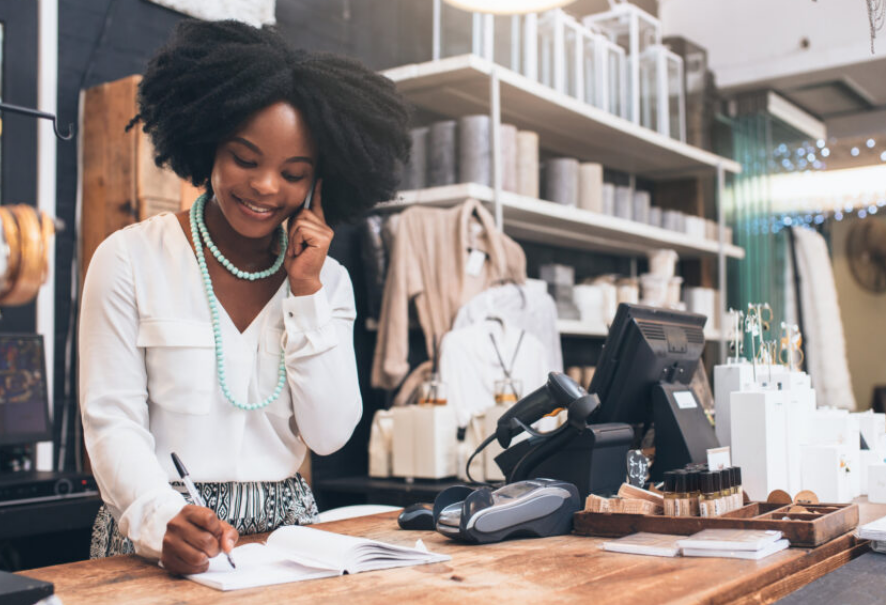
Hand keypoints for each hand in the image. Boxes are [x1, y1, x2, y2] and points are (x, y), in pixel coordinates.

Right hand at [161, 505, 238, 574]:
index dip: (217, 529)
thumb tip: (227, 548)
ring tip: (205, 554)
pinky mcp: (166, 559)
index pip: (209, 519)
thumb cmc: (202, 530)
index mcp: (188, 512)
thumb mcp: (217, 525)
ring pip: (198, 557)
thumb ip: (228, 533)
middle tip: (213, 547)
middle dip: (215, 548)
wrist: (179, 537)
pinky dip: (199, 568)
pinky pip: (190, 569)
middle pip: (206, 541)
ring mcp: (169, 542)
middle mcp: (175, 525)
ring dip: (207, 559)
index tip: (216, 533)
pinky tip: (197, 561)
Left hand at [285, 179, 332, 295]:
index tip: (318, 178)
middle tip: (296, 245)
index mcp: (319, 227)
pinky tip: (300, 251)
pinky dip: (295, 241)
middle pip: (302, 212)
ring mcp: (326, 233)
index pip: (318, 205)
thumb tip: (297, 209)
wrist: (301, 277)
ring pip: (300, 221)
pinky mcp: (323, 238)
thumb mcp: (295, 237)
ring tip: (298, 249)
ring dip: (293, 237)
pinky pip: (301, 230)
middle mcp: (326, 228)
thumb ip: (298, 224)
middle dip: (292, 228)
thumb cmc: (297, 260)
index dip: (317, 192)